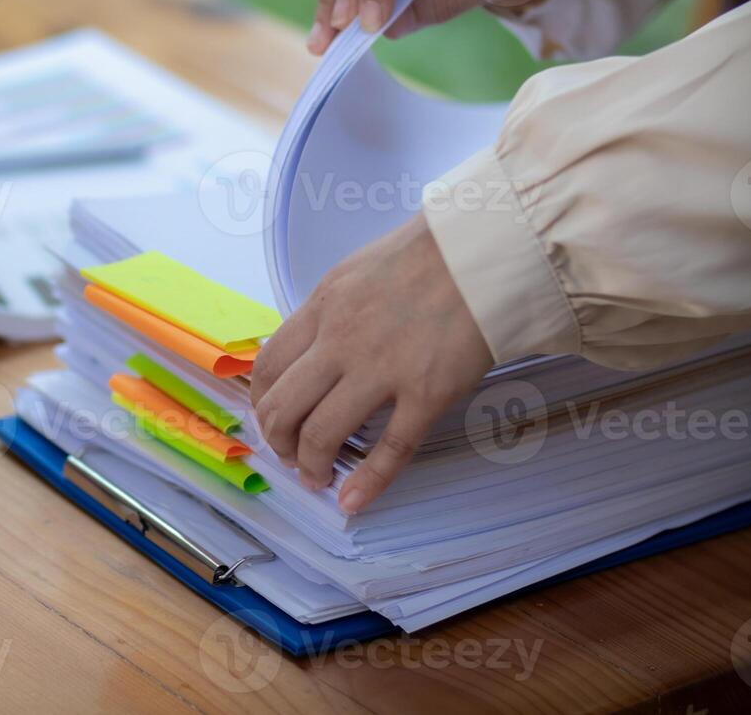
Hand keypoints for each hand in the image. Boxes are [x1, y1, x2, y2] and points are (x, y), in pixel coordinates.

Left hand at [250, 213, 492, 512]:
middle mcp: (340, 340)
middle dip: (279, 440)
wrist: (487, 248)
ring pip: (322, 432)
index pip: (269, 365)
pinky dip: (367, 482)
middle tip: (290, 455)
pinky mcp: (426, 393)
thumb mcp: (357, 272)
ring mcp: (381, 369)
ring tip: (316, 477)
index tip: (271, 416)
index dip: (262, 400)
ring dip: (310, 464)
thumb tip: (314, 347)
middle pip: (284, 405)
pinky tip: (352, 501)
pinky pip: (389, 449)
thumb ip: (332, 310)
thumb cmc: (429, 254)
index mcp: (322, 307)